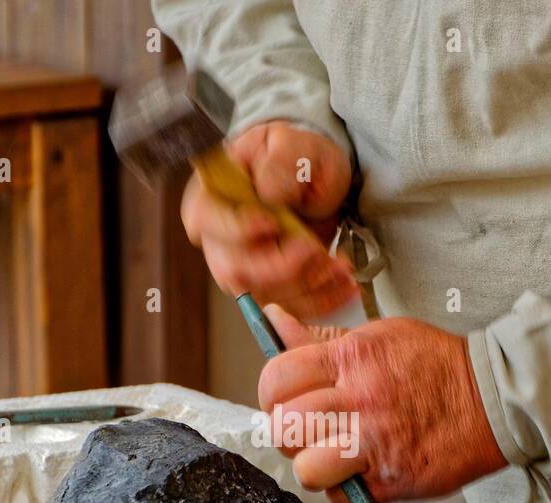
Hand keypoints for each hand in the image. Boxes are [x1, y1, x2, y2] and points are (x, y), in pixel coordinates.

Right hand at [181, 121, 358, 318]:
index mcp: (211, 198)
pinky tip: (343, 286)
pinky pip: (290, 306)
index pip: (206, 220)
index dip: (236, 228)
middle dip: (282, 266)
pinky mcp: (270, 288)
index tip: (271, 224)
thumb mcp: (291, 147)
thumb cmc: (295, 156)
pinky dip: (322, 300)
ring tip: (341, 268)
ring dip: (309, 286)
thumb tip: (267, 194)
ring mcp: (243, 269)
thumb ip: (280, 166)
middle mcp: (219, 240)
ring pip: (266, 294)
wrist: (313, 178)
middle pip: (236, 269)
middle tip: (315, 249)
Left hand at [258, 306, 507, 502]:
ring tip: (333, 455)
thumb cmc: (435, 365)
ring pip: (307, 468)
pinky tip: (361, 471)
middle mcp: (360, 400)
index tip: (286, 400)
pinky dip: (344, 490)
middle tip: (309, 430)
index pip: (278, 377)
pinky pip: (340, 498)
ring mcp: (376, 443)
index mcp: (352, 358)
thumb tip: (272, 322)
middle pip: (285, 427)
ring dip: (314, 466)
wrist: (496, 398)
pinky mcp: (393, 480)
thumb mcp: (379, 337)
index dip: (273, 393)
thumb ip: (322, 339)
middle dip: (289, 432)